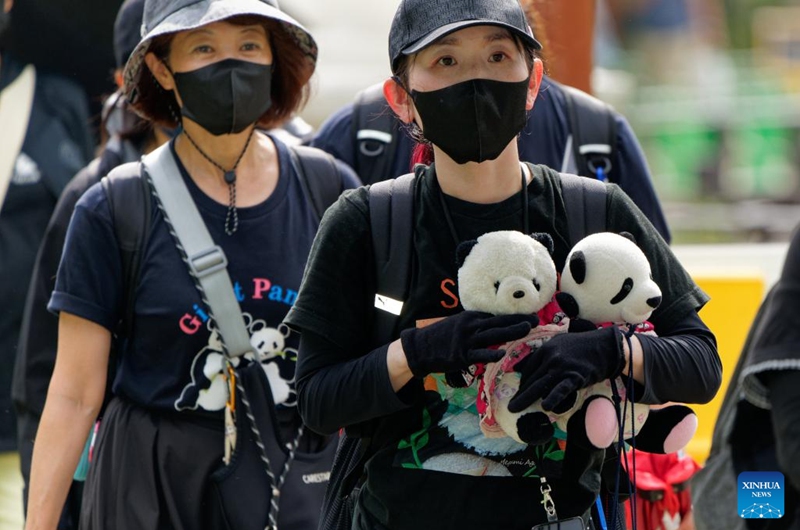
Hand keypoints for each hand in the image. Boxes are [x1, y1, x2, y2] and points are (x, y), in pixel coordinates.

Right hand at [400, 311, 538, 377]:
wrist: (420, 348)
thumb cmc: (440, 337)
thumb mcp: (458, 325)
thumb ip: (475, 325)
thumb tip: (493, 326)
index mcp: (471, 317)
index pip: (496, 315)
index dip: (514, 316)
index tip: (529, 315)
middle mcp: (471, 325)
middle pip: (499, 322)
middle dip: (519, 320)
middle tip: (536, 319)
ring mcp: (466, 340)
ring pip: (494, 334)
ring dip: (512, 331)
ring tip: (528, 329)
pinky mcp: (462, 355)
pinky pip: (480, 353)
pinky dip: (491, 353)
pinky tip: (503, 353)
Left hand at [507, 326, 624, 412]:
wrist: (605, 347)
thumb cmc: (580, 346)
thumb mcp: (557, 344)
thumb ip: (538, 355)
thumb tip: (517, 368)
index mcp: (545, 349)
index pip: (528, 369)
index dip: (522, 383)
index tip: (518, 393)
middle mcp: (550, 358)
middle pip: (531, 379)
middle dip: (520, 394)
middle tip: (511, 407)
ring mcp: (562, 367)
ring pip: (540, 386)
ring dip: (526, 399)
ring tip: (515, 409)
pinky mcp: (575, 377)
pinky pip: (561, 389)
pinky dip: (553, 398)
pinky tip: (545, 406)